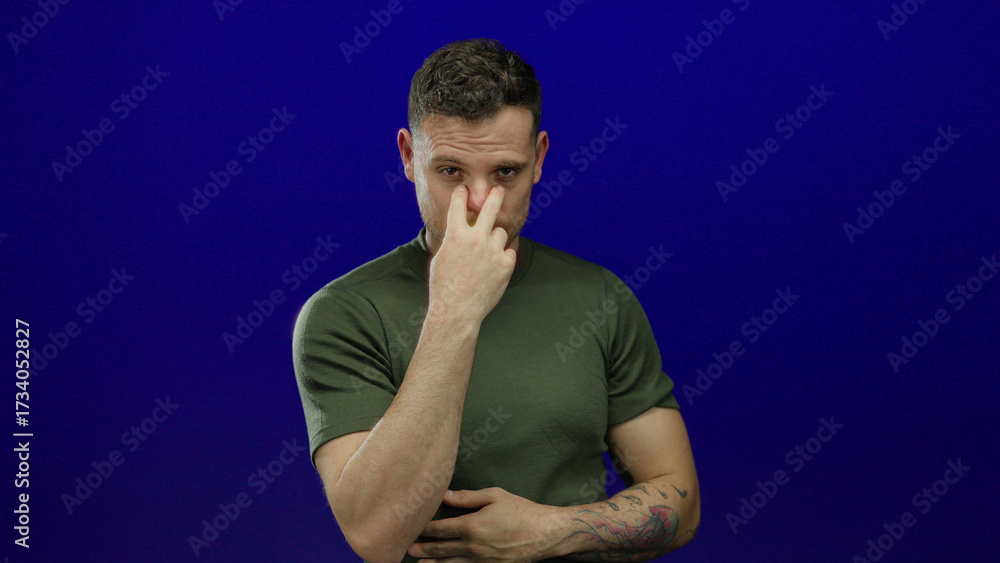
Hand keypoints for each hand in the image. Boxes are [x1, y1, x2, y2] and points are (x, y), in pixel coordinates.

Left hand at [408, 487, 559, 561]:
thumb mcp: (494, 496)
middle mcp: (473, 547)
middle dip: (424, 549)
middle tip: (408, 549)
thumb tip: (444, 495)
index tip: (414, 528)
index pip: (441, 529)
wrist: (545, 534)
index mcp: (472, 526)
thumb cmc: (521, 511)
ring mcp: (482, 561)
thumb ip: (467, 497)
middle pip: (442, 550)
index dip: (426, 530)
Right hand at [427, 186, 516, 325]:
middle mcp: (476, 238)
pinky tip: (493, 268)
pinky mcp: (506, 264)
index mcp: (456, 235)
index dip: (462, 195)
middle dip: (495, 195)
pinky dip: (502, 257)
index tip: (464, 190)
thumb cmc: (444, 287)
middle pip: (490, 207)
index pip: (459, 204)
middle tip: (498, 190)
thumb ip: (453, 241)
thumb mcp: (441, 258)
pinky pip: (508, 252)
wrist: (457, 310)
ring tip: (485, 254)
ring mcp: (493, 250)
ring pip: (499, 232)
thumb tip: (459, 232)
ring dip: (494, 238)